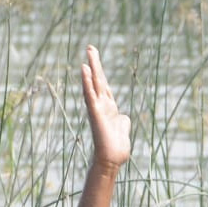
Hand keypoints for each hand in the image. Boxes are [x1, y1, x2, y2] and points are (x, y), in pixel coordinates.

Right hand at [81, 46, 130, 170]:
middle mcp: (102, 105)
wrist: (112, 159)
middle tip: (91, 47)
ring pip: (94, 85)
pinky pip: (90, 94)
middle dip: (95, 64)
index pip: (104, 84)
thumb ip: (122, 119)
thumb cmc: (116, 146)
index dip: (100, 71)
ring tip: (88, 55)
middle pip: (99, 80)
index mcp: (109, 107)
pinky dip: (86, 82)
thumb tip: (123, 118)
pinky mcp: (95, 113)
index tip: (95, 58)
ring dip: (91, 69)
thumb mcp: (122, 127)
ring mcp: (97, 108)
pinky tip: (85, 70)